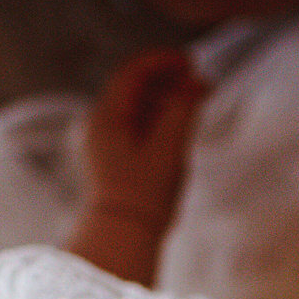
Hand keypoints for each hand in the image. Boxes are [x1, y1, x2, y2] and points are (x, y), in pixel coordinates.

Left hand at [79, 48, 209, 246]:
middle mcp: (99, 124)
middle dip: (168, 81)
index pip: (133, 73)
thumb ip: (183, 109)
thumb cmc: (144, 195)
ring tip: (195, 104)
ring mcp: (103, 142)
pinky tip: (178, 124)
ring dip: (165, 100)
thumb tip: (197, 82)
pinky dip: (157, 119)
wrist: (123, 236)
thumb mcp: (170, 147)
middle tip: (199, 83)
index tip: (191, 62)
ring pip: (136, 107)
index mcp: (106, 117)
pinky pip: (135, 126)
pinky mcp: (112, 158)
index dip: (163, 62)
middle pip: (134, 88)